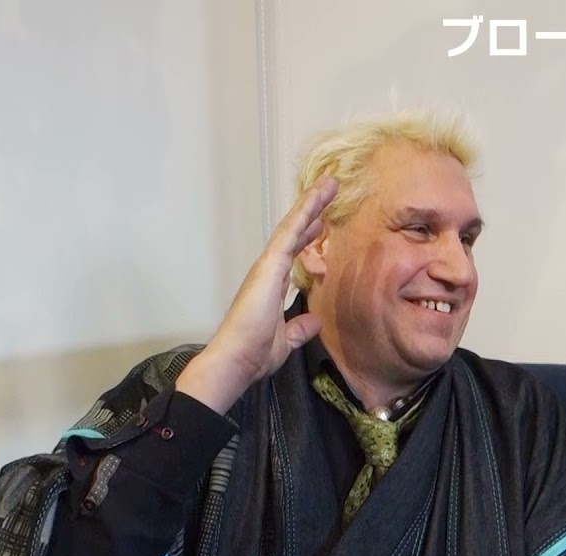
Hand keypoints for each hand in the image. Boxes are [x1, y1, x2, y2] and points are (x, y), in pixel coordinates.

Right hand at [176, 176, 337, 412]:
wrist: (236, 361)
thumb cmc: (253, 354)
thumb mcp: (286, 341)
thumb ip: (299, 329)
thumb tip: (315, 320)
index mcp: (270, 287)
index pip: (292, 254)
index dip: (307, 237)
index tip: (321, 223)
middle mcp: (267, 272)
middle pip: (293, 234)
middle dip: (311, 213)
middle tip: (328, 191)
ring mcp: (267, 266)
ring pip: (292, 227)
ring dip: (311, 204)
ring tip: (329, 183)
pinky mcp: (268, 266)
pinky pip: (289, 233)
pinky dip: (304, 213)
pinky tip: (317, 198)